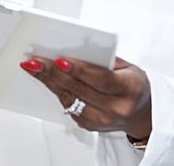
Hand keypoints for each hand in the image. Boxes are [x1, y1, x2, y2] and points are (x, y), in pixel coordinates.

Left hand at [21, 56, 151, 138]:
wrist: (140, 114)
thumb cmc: (133, 85)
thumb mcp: (128, 67)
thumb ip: (105, 60)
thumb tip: (75, 48)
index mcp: (129, 89)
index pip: (101, 79)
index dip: (79, 70)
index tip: (60, 60)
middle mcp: (115, 108)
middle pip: (79, 89)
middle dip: (54, 73)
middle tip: (36, 61)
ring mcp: (101, 120)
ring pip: (68, 98)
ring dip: (48, 81)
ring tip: (33, 67)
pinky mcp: (88, 125)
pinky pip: (67, 105)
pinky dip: (55, 90)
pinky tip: (44, 78)